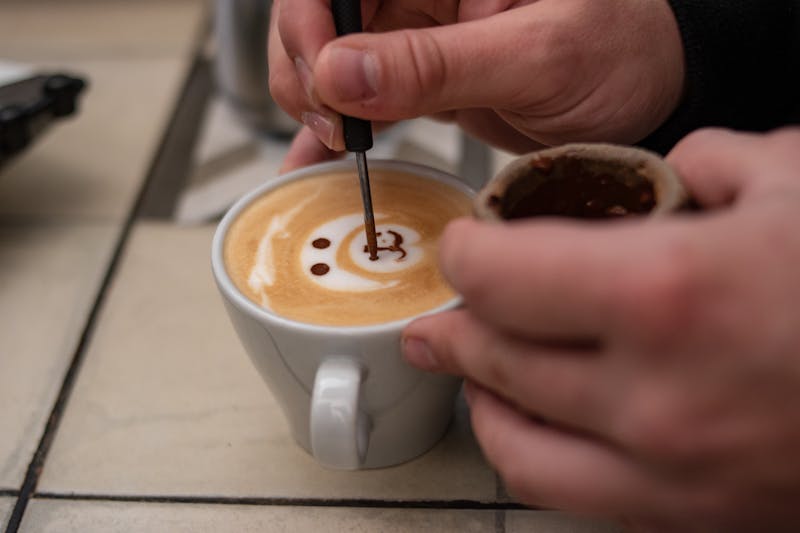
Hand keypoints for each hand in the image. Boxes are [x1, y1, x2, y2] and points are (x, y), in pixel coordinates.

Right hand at [268, 0, 684, 170]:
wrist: (649, 94)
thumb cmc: (621, 53)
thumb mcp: (537, 57)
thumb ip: (437, 64)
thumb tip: (340, 73)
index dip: (311, 15)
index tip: (323, 75)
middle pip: (320, 13)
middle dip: (305, 67)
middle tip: (334, 121)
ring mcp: (417, 33)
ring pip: (328, 57)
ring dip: (312, 103)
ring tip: (334, 146)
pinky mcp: (422, 77)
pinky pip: (360, 97)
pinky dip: (336, 131)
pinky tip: (319, 160)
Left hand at [402, 128, 799, 531]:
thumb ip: (710, 167)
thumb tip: (670, 180)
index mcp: (669, 294)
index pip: (502, 276)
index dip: (469, 253)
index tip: (467, 244)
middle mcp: (657, 399)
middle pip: (497, 360)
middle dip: (458, 329)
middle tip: (439, 317)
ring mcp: (678, 475)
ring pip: (521, 451)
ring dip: (483, 404)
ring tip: (470, 375)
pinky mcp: (705, 517)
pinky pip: (582, 499)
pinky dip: (539, 458)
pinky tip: (540, 428)